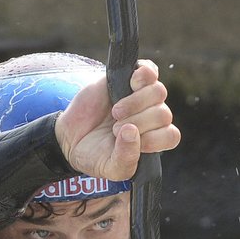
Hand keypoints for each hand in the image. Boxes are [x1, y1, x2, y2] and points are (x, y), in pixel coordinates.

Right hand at [54, 59, 180, 181]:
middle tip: (114, 129)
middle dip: (138, 123)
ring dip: (135, 103)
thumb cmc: (92, 155)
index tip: (132, 142)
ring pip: (159, 92)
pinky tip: (130, 84)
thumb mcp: (108, 168)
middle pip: (163, 114)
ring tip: (116, 112)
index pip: (171, 136)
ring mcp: (142, 97)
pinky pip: (149, 70)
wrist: (69, 137)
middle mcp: (151, 118)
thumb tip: (132, 132)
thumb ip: (125, 160)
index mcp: (152, 141)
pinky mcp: (130, 79)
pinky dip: (143, 75)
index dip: (154, 139)